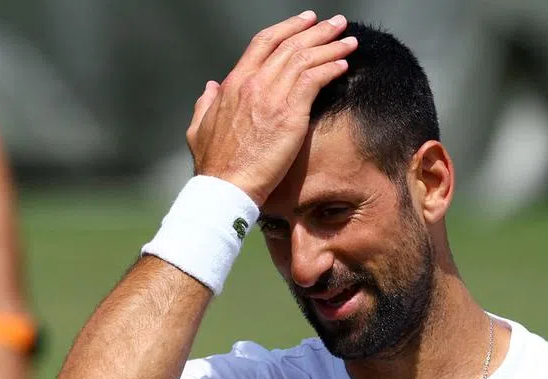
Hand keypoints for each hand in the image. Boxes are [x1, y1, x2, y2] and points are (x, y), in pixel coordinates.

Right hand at [185, 11, 358, 204]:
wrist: (224, 186)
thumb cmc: (214, 165)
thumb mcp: (198, 128)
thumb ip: (205, 104)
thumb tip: (211, 86)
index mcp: (233, 84)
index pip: (263, 43)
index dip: (287, 28)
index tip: (305, 22)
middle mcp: (252, 83)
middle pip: (289, 45)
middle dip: (316, 30)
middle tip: (335, 23)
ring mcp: (270, 96)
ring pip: (304, 58)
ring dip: (330, 46)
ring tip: (349, 40)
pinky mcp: (288, 114)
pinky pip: (313, 80)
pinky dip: (330, 69)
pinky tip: (343, 65)